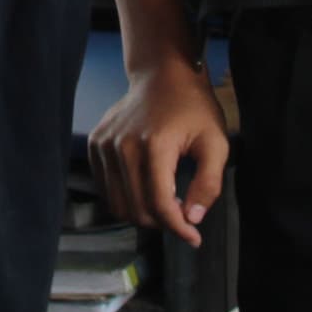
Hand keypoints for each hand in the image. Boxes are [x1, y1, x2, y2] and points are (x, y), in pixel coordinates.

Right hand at [89, 61, 229, 247]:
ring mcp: (104, 144)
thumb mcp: (216, 143)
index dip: (179, 228)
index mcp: (154, 145)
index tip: (195, 238)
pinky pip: (106, 189)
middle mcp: (122, 145)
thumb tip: (191, 219)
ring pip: (118, 205)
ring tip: (165, 203)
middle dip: (163, 223)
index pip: (160, 205)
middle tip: (182, 215)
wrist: (163, 74)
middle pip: (138, 210)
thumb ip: (208, 183)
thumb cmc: (194, 108)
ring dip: (143, 214)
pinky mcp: (95, 144)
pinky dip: (126, 198)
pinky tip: (146, 187)